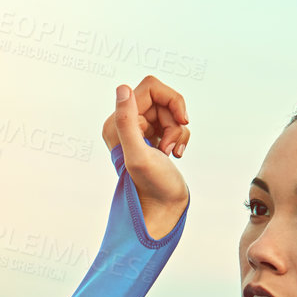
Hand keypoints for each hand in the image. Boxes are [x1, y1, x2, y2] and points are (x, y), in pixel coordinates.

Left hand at [103, 76, 189, 224]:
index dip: (171, 100)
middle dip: (173, 121)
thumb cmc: (151, 185)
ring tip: (170, 152)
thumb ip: (127, 121)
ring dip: (177, 132)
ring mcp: (141, 131)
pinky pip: (174, 125)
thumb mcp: (138, 154)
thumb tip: (122, 89)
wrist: (162, 208)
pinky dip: (180, 138)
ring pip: (170, 113)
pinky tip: (175, 155)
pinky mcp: (154, 139)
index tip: (181, 120)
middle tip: (169, 145)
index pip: (151, 88)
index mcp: (116, 123)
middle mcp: (126, 124)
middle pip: (163, 100)